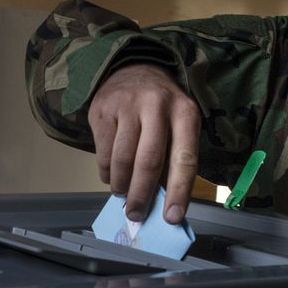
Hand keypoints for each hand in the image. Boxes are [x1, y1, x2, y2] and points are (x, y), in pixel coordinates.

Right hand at [86, 64, 201, 223]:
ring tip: (123, 193)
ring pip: (122, 160)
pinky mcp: (103, 109)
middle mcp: (157, 106)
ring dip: (121, 185)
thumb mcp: (177, 126)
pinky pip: (102, 153)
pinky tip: (111, 174)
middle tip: (136, 215)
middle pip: (148, 162)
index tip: (172, 218)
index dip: (179, 192)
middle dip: (141, 195)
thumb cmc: (160, 110)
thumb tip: (163, 203)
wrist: (133, 69)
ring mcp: (127, 105)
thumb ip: (172, 160)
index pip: (184, 159)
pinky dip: (106, 172)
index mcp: (185, 113)